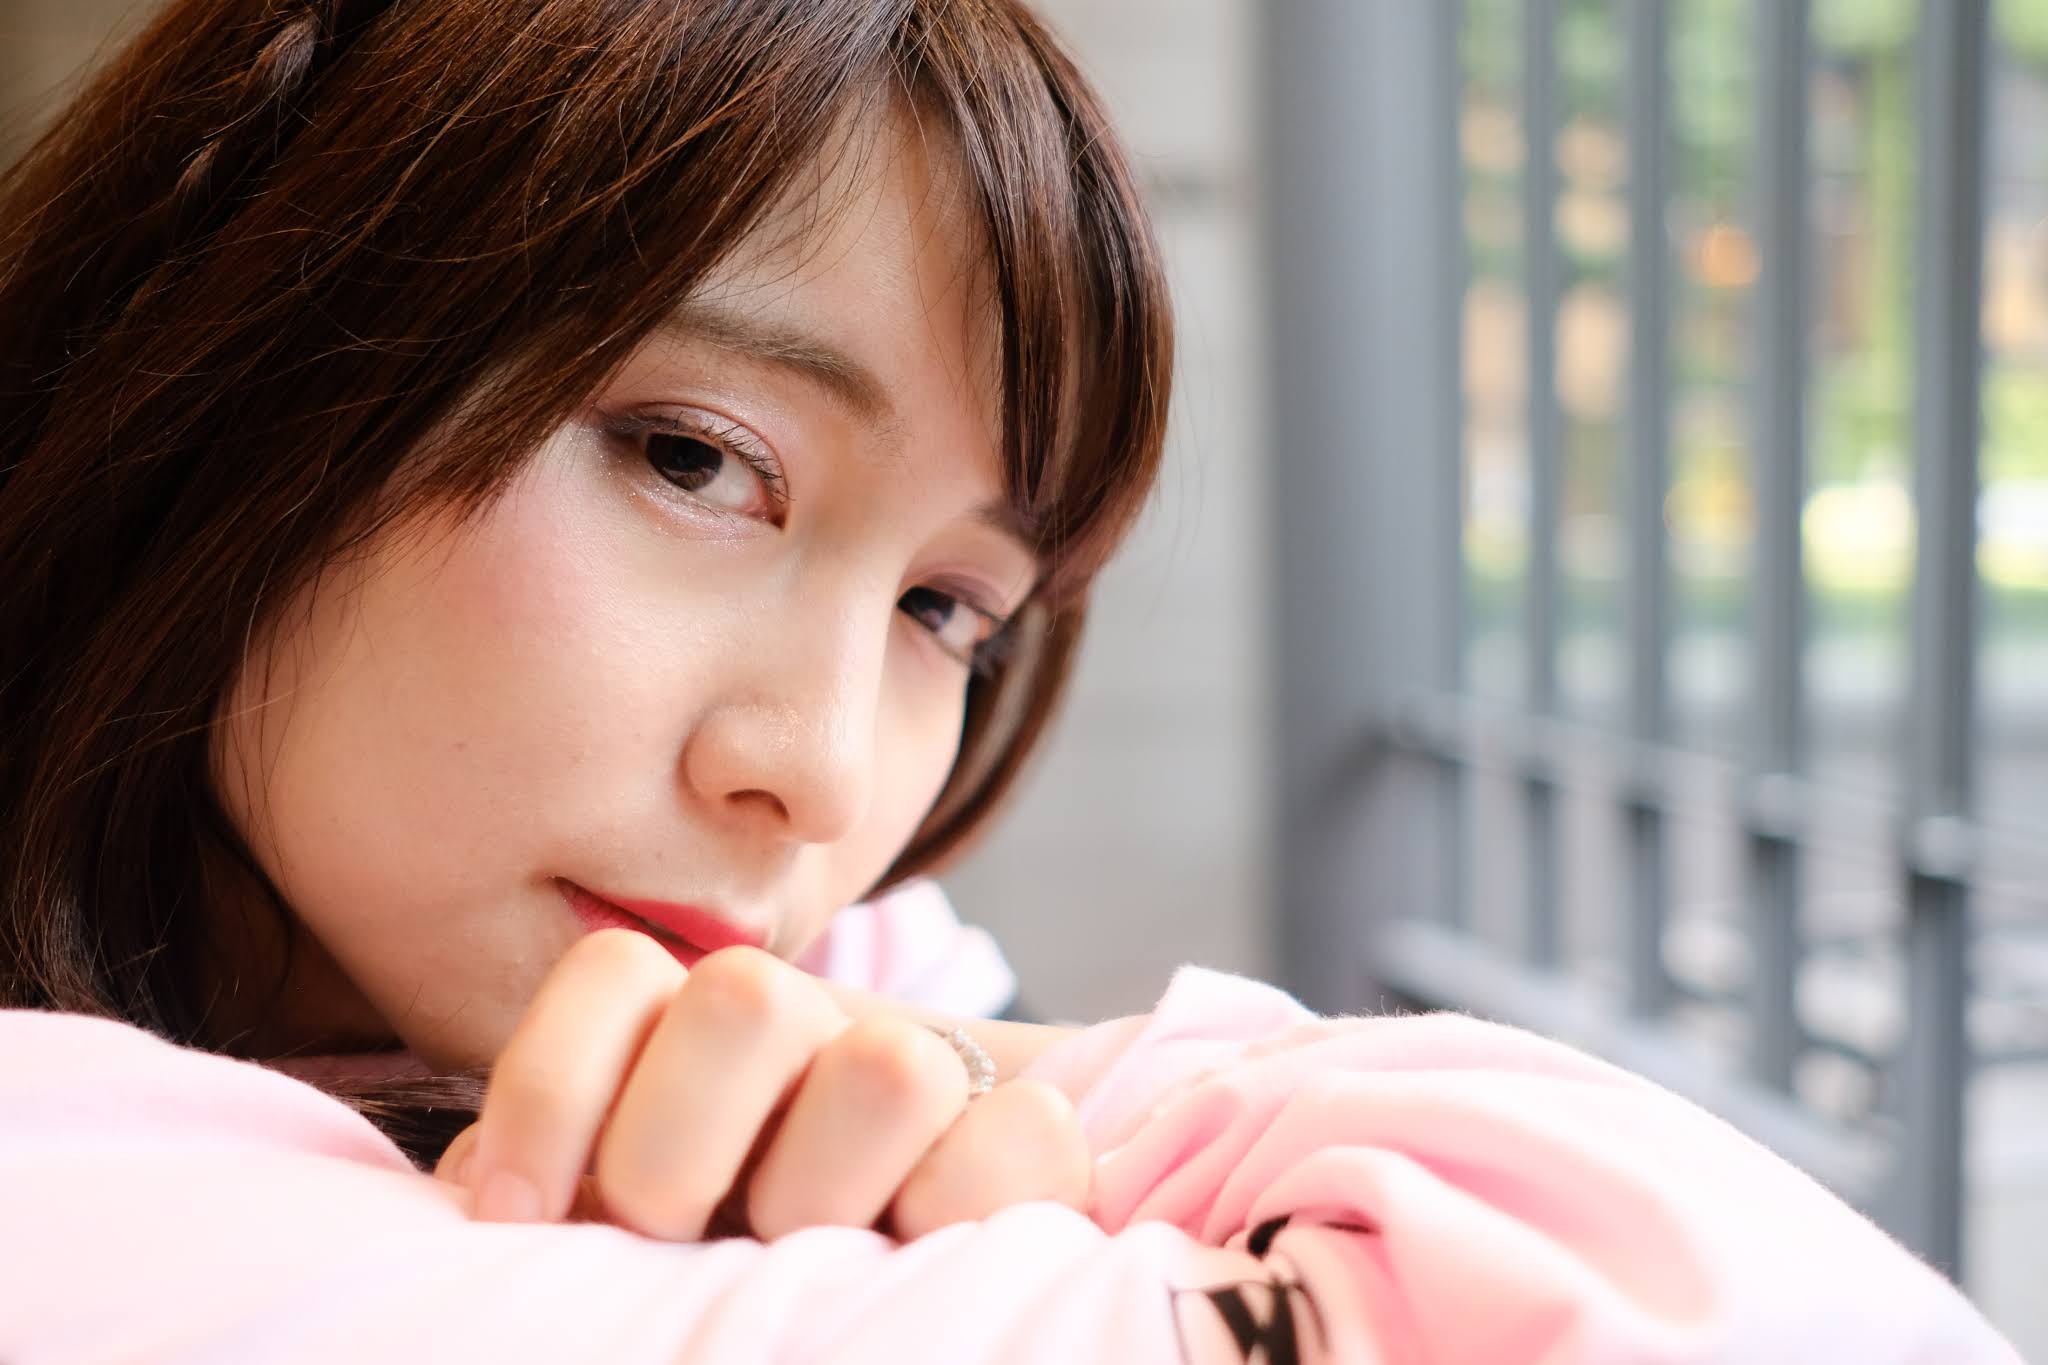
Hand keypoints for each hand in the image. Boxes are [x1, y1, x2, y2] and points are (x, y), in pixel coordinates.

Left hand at [436, 929, 1091, 1242]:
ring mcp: (929, 1071)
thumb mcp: (613, 1221)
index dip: (555, 1088)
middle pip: (745, 997)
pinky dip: (962, 1209)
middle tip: (671, 1233)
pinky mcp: (1032, 1138)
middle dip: (680, 1145)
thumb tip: (485, 1193)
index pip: (618, 975)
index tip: (518, 1212)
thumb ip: (552, 1191)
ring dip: (825, 1194)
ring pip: (889, 1067)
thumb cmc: (719, 1253)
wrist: (903, 1256)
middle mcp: (811, 1029)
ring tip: (803, 1262)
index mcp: (693, 1034)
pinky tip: (918, 1258)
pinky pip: (1020, 1140)